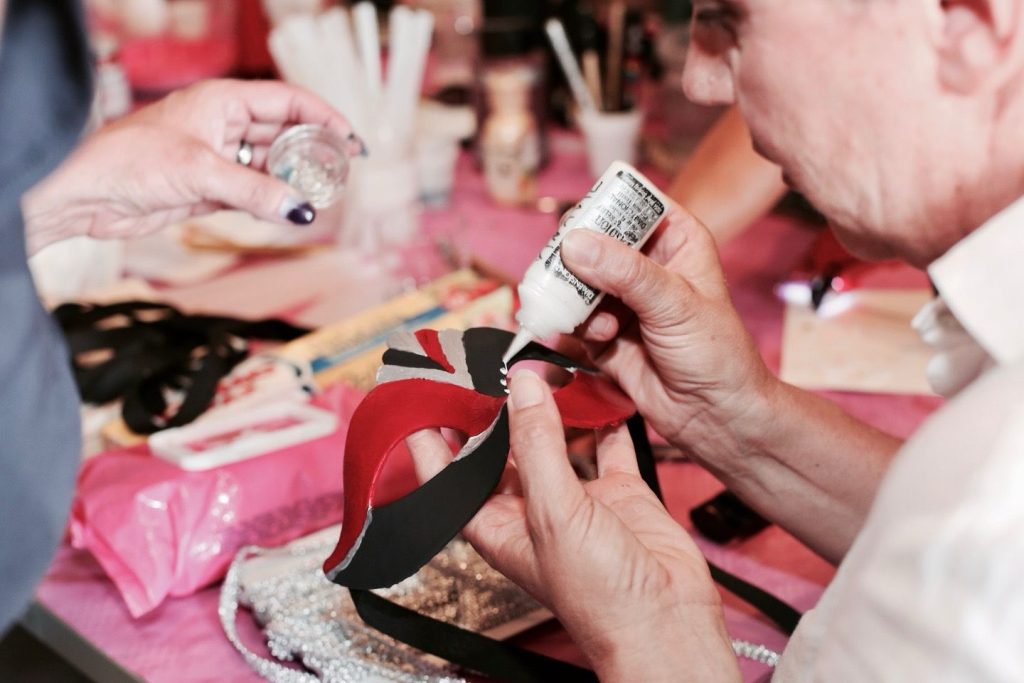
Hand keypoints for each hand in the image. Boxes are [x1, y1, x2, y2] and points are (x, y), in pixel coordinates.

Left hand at [22, 79, 362, 254]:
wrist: (85, 194)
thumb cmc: (131, 161)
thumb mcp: (201, 172)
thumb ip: (255, 192)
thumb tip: (301, 209)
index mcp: (222, 101)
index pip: (287, 101)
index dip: (324, 117)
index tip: (352, 140)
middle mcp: (223, 125)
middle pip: (283, 133)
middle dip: (314, 151)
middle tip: (343, 172)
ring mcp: (217, 157)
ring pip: (270, 166)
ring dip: (294, 180)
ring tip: (322, 196)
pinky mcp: (209, 188)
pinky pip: (253, 193)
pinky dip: (272, 202)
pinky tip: (289, 211)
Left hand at [408, 370, 739, 681]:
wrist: (665, 621)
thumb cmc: (597, 596)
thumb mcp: (552, 512)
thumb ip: (537, 444)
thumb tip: (523, 386)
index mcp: (496, 523)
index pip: (450, 473)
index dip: (433, 434)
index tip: (424, 391)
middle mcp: (531, 507)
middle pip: (500, 448)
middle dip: (492, 407)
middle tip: (484, 360)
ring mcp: (575, 498)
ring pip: (553, 439)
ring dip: (546, 405)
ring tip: (537, 363)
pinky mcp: (615, 493)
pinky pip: (606, 446)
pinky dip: (603, 419)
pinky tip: (598, 390)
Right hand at [559, 203, 776, 467]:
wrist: (714, 415)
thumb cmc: (716, 353)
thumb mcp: (675, 303)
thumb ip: (625, 272)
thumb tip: (574, 244)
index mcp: (674, 239)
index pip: (630, 204)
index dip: (602, 210)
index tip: (578, 227)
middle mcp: (644, 264)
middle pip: (592, 242)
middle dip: (576, 260)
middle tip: (567, 273)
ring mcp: (621, 299)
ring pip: (577, 281)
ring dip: (577, 298)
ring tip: (597, 319)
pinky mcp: (604, 332)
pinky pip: (574, 318)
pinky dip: (578, 326)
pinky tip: (600, 338)